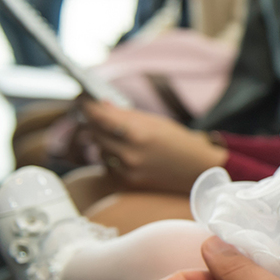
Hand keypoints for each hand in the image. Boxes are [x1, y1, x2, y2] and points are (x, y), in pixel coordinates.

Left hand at [79, 98, 227, 192]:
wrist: (197, 170)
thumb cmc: (178, 141)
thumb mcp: (154, 121)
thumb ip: (125, 114)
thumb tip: (101, 104)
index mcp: (136, 133)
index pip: (98, 116)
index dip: (87, 106)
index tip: (83, 98)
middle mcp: (128, 153)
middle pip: (94, 132)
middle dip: (93, 120)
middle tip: (96, 112)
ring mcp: (126, 170)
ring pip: (98, 148)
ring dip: (102, 138)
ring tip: (117, 133)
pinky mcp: (126, 181)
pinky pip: (107, 163)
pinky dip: (110, 154)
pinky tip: (124, 150)